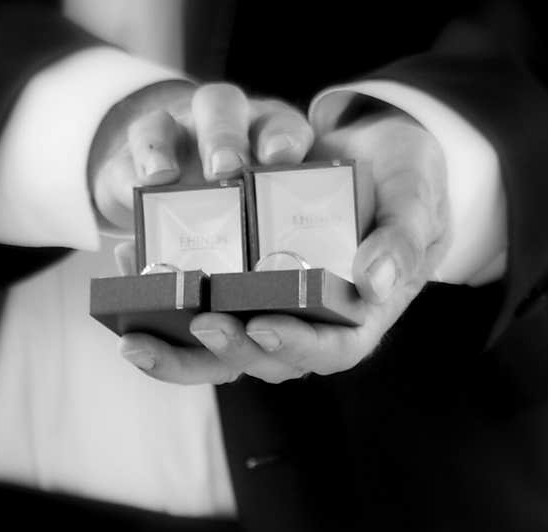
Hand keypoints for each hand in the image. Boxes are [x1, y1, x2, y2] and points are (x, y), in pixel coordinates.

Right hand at [91, 81, 313, 232]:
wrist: (171, 198)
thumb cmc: (236, 212)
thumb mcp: (267, 216)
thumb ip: (286, 222)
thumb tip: (315, 259)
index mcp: (264, 136)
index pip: (280, 125)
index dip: (282, 136)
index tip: (282, 157)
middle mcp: (219, 125)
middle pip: (222, 105)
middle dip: (224, 135)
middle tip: (226, 167)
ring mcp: (171, 136)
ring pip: (167, 121)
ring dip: (165, 146)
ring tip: (164, 177)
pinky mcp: (130, 156)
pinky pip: (125, 156)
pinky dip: (131, 169)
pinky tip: (138, 187)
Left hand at [118, 112, 450, 383]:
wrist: (377, 158)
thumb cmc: (406, 183)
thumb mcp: (415, 198)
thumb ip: (402, 239)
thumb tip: (377, 283)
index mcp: (359, 316)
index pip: (330, 349)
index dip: (296, 345)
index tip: (262, 324)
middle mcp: (312, 321)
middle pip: (266, 357)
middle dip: (227, 350)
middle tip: (197, 325)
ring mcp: (273, 306)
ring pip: (223, 346)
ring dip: (178, 347)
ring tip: (134, 331)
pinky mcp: (242, 286)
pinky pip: (202, 305)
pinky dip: (164, 300)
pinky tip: (132, 269)